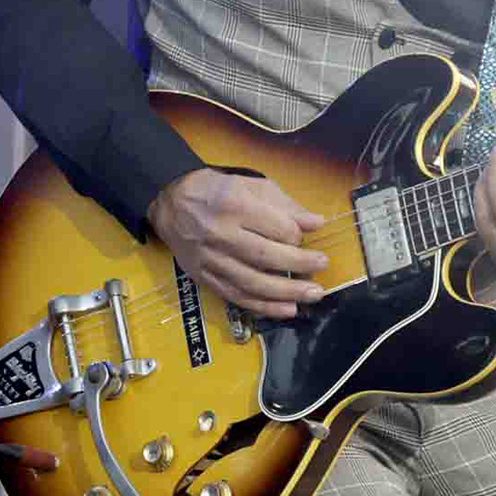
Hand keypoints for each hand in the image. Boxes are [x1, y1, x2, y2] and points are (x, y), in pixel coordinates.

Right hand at [148, 168, 327, 319]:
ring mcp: (211, 260)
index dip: (297, 235)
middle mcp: (221, 234)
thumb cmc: (218, 192)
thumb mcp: (253, 186)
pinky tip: (287, 310)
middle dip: (300, 265)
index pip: (276, 228)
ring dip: (287, 293)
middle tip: (322, 266)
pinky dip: (264, 306)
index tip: (305, 237)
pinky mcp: (204, 278)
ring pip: (253, 283)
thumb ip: (286, 205)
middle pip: (266, 257)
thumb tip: (316, 223)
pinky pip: (237, 297)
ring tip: (313, 294)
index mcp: (235, 205)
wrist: (172, 203)